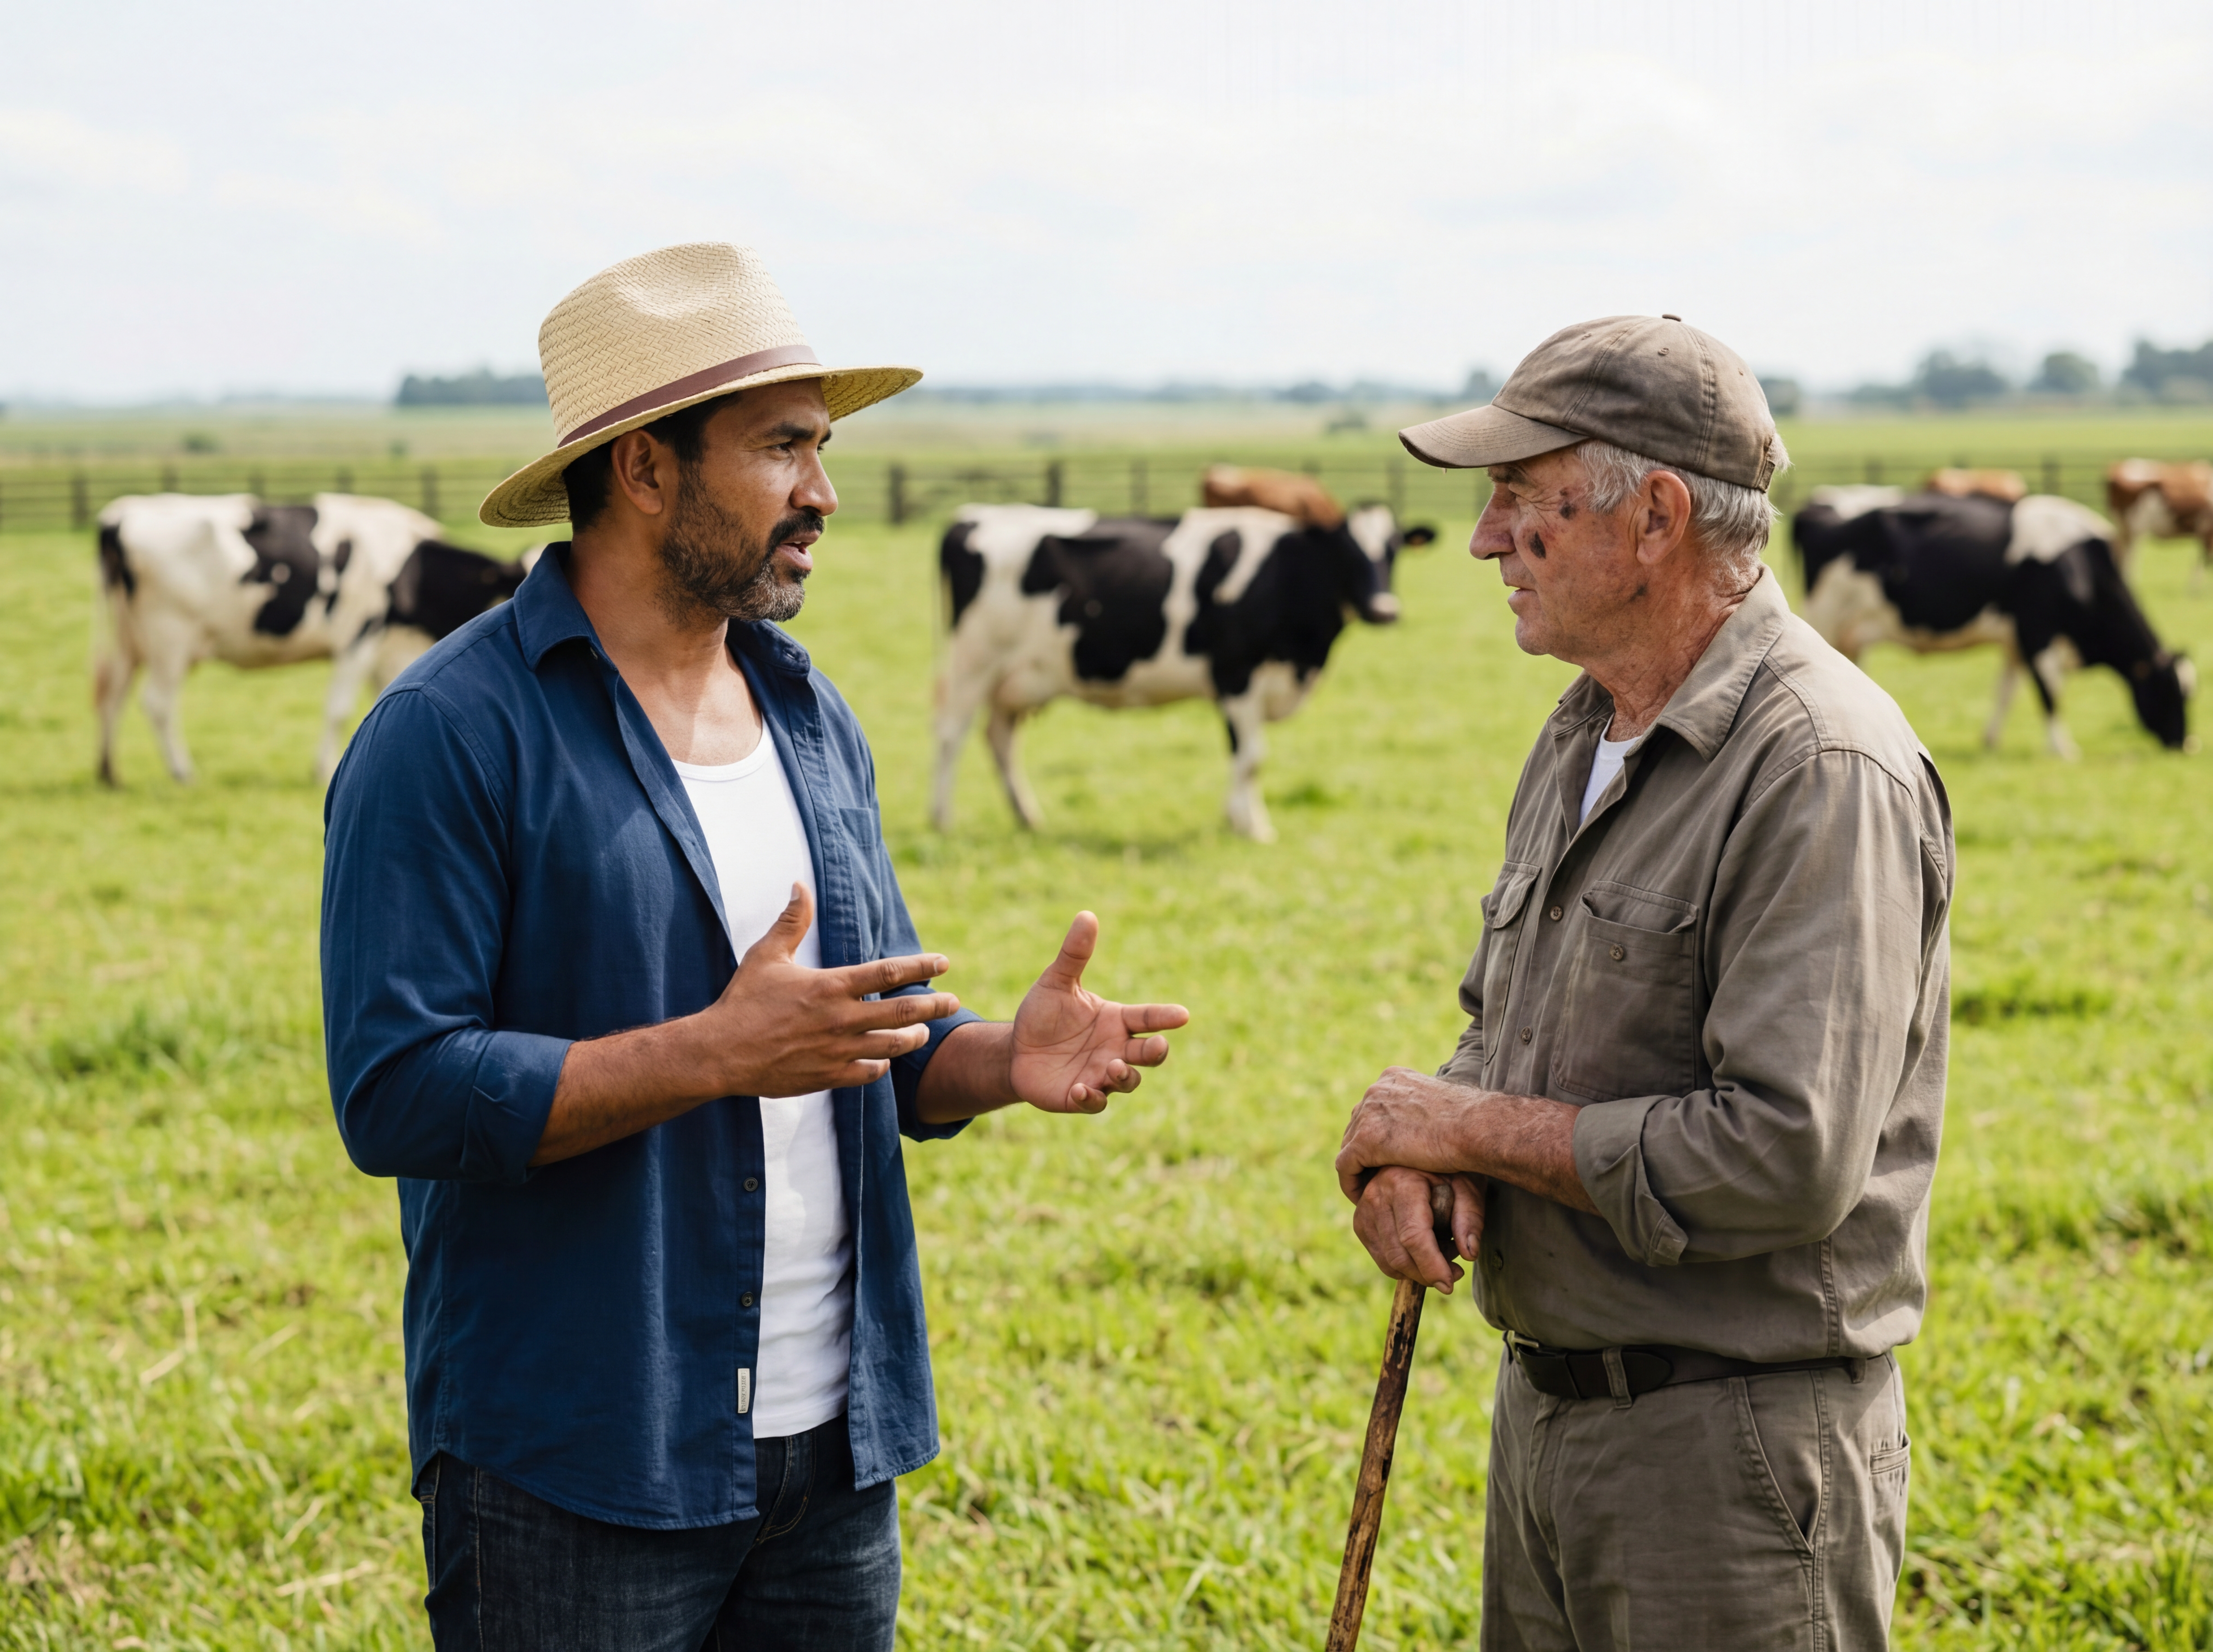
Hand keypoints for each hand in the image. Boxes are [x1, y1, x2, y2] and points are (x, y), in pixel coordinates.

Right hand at [702, 883, 962, 1096]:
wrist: (720, 1052)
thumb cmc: (743, 1001)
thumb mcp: (766, 955)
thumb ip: (791, 921)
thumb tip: (799, 885)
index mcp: (830, 986)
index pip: (889, 972)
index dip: (921, 967)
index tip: (944, 964)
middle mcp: (840, 1019)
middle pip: (902, 1012)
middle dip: (934, 1006)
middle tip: (954, 1003)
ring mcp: (836, 1051)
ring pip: (891, 1046)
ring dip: (913, 1037)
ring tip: (923, 1031)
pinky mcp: (826, 1076)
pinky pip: (867, 1073)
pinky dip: (881, 1066)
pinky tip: (885, 1061)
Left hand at [1007, 912, 1190, 1112]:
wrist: (1017, 1050)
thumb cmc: (1043, 1015)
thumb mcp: (1056, 983)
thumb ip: (1074, 954)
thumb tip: (1086, 915)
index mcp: (1116, 1020)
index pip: (1147, 1017)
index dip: (1165, 1016)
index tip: (1183, 1015)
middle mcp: (1116, 1049)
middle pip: (1149, 1054)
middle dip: (1157, 1051)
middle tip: (1157, 1045)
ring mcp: (1101, 1075)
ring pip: (1129, 1080)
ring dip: (1125, 1076)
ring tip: (1113, 1067)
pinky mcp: (1082, 1096)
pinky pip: (1096, 1102)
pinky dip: (1092, 1098)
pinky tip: (1080, 1089)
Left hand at [1336, 1066, 1480, 1199]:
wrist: (1475, 1128)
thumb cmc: (1471, 1123)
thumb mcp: (1442, 1106)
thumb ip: (1425, 1110)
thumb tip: (1429, 1124)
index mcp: (1394, 1079)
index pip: (1374, 1109)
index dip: (1378, 1135)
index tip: (1387, 1156)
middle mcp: (1376, 1090)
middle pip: (1358, 1125)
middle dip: (1365, 1151)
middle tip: (1375, 1176)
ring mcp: (1368, 1113)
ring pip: (1350, 1146)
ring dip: (1358, 1169)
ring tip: (1370, 1191)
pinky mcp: (1365, 1140)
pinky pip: (1345, 1166)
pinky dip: (1351, 1183)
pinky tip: (1364, 1199)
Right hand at [1353, 1166, 1486, 1290]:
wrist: (1421, 1151)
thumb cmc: (1450, 1169)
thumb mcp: (1468, 1185)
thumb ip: (1470, 1218)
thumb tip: (1469, 1254)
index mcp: (1402, 1182)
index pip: (1413, 1237)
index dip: (1432, 1267)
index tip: (1450, 1284)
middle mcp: (1376, 1194)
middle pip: (1399, 1254)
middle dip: (1427, 1274)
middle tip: (1453, 1274)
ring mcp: (1363, 1209)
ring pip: (1387, 1261)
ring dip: (1417, 1271)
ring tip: (1441, 1255)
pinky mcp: (1360, 1221)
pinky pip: (1380, 1257)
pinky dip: (1403, 1266)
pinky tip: (1423, 1253)